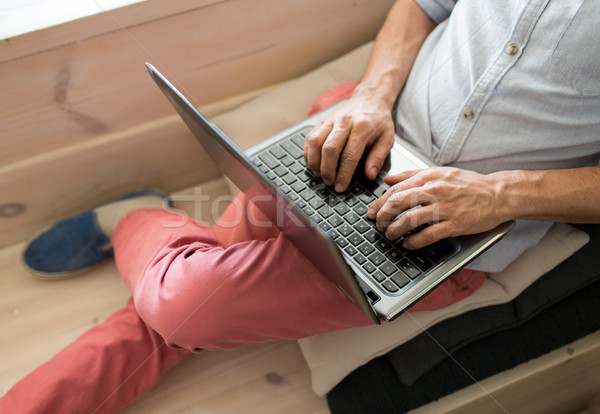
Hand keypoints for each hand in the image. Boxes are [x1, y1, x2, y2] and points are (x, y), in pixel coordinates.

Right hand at [303, 95, 394, 192]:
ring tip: (318, 175)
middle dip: (327, 170)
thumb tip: (370, 175)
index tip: (341, 187)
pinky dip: (308, 153)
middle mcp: (344, 121)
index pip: (349, 155)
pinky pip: (310, 137)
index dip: (343, 174)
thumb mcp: (387, 138)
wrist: (369, 98)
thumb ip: (378, 157)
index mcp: (362, 127)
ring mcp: (331, 120)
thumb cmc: (378, 120)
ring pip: (315, 142)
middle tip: (329, 182)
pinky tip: (312, 163)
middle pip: (329, 148)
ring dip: (314, 162)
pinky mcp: (322, 121)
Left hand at [367, 167, 506, 248]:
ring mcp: (444, 208)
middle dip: (382, 216)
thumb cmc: (469, 184)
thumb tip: (388, 180)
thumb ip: (411, 175)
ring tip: (390, 235)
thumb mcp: (439, 172)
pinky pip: (428, 235)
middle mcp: (434, 191)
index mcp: (429, 177)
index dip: (380, 203)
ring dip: (395, 230)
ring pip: (410, 220)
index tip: (372, 211)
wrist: (497, 193)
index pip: (396, 190)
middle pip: (398, 204)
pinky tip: (408, 244)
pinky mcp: (455, 224)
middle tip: (377, 224)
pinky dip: (414, 242)